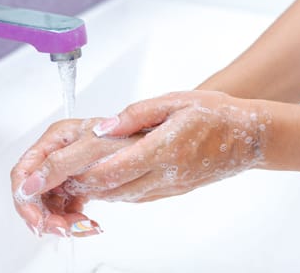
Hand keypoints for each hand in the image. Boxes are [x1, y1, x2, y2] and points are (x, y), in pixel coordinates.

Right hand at [10, 118, 141, 236]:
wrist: (154, 146)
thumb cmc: (129, 138)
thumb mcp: (92, 149)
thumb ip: (58, 165)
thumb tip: (30, 184)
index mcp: (56, 139)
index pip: (24, 171)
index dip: (25, 199)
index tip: (37, 220)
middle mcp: (58, 154)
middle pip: (35, 192)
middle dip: (45, 215)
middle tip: (63, 229)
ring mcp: (69, 170)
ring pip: (50, 203)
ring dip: (61, 221)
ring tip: (82, 226)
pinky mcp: (80, 184)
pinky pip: (67, 207)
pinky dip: (74, 220)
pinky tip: (88, 224)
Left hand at [64, 91, 270, 202]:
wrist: (248, 138)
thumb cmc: (215, 114)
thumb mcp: (174, 101)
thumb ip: (135, 115)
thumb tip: (103, 128)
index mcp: (162, 149)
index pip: (109, 168)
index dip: (76, 173)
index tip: (51, 173)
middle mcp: (164, 175)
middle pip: (109, 188)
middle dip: (77, 184)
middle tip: (53, 176)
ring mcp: (168, 187)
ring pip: (120, 196)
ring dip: (93, 189)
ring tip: (71, 177)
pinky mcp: (172, 192)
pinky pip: (135, 197)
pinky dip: (114, 190)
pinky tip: (104, 179)